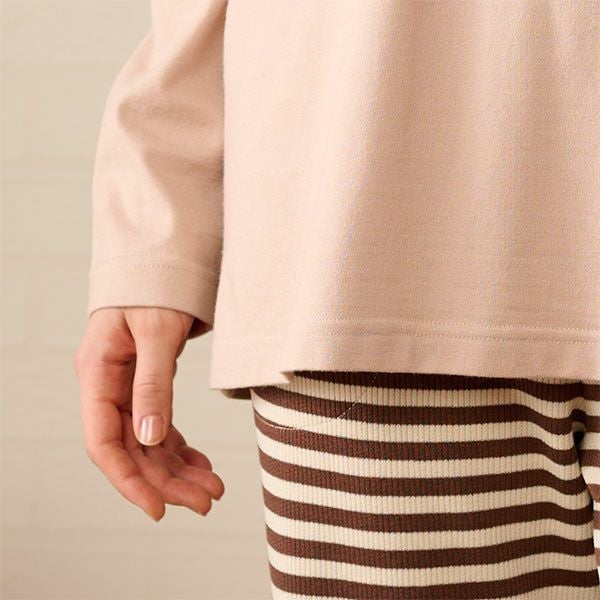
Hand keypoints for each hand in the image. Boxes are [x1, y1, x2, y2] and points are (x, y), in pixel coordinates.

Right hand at [73, 307, 224, 521]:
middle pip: (131, 449)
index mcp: (97, 372)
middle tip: (206, 501)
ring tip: (212, 488)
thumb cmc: (155, 287)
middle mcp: (108, 385)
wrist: (164, 261)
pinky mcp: (147, 385)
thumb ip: (152, 382)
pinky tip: (200, 463)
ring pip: (148, 442)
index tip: (160, 509)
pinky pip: (159, 426)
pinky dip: (179, 448)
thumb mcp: (156, 332)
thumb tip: (149, 438)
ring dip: (177, 469)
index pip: (103, 442)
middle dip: (166, 480)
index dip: (129, 480)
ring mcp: (127, 387)